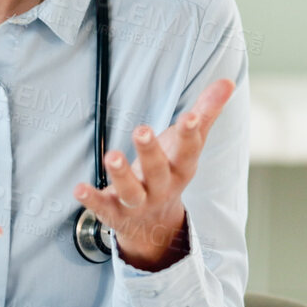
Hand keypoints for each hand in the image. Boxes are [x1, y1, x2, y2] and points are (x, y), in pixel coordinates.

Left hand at [74, 78, 234, 270]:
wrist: (155, 225)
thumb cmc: (171, 171)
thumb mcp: (189, 145)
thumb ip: (206, 112)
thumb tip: (227, 82)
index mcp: (181, 168)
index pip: (189, 151)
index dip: (190, 134)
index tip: (190, 116)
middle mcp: (161, 187)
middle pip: (157, 170)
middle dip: (150, 152)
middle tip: (141, 130)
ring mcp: (138, 202)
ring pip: (131, 191)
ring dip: (121, 175)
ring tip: (112, 156)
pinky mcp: (115, 212)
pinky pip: (103, 207)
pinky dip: (91, 199)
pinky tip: (79, 188)